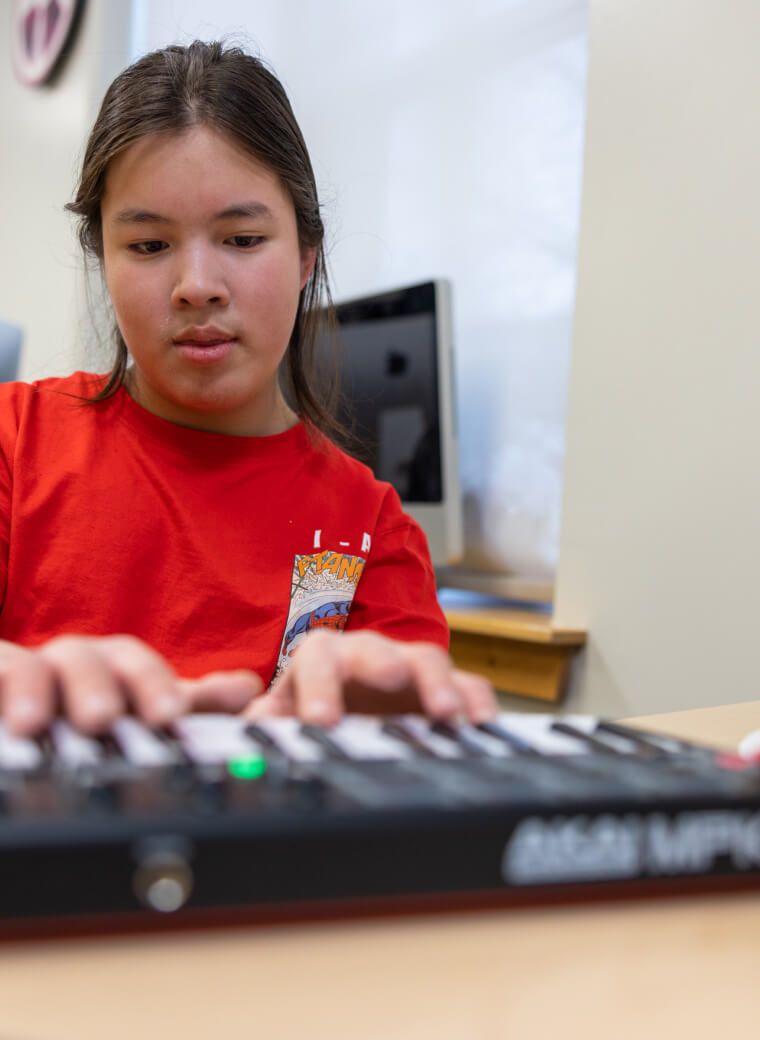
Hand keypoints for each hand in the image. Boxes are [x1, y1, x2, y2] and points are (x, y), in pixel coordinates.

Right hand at [0, 635, 261, 735]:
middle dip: (97, 684)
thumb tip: (248, 688)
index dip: (153, 683)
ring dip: (34, 688)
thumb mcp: (137, 711)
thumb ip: (189, 702)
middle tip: (103, 718)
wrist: (24, 719)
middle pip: (86, 659)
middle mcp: (67, 664)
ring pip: (30, 667)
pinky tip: (6, 720)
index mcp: (110, 666)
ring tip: (36, 722)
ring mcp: (22, 673)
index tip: (168, 714)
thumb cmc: (83, 712)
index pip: (136, 663)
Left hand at [244, 629, 497, 725]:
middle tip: (391, 680)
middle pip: (377, 647)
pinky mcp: (442, 690)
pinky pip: (466, 684)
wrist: (343, 714)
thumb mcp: (281, 718)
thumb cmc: (310, 712)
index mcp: (321, 660)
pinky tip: (482, 723)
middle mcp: (367, 655)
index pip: (317, 657)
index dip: (320, 684)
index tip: (322, 719)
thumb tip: (259, 724)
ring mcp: (408, 669)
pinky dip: (475, 699)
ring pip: (426, 659)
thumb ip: (267, 719)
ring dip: (438, 683)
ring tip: (446, 714)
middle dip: (384, 662)